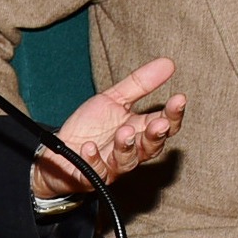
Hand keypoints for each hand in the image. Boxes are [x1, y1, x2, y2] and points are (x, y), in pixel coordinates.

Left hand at [33, 56, 186, 198]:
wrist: (58, 150)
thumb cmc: (91, 126)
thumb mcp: (113, 99)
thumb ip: (139, 84)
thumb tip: (169, 62)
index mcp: (139, 131)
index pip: (164, 124)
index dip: (173, 114)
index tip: (179, 98)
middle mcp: (130, 151)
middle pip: (151, 147)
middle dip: (156, 136)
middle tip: (160, 124)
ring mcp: (111, 165)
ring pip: (126, 161)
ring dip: (126, 147)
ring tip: (124, 133)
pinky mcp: (90, 175)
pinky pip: (95, 171)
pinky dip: (93, 159)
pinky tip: (89, 147)